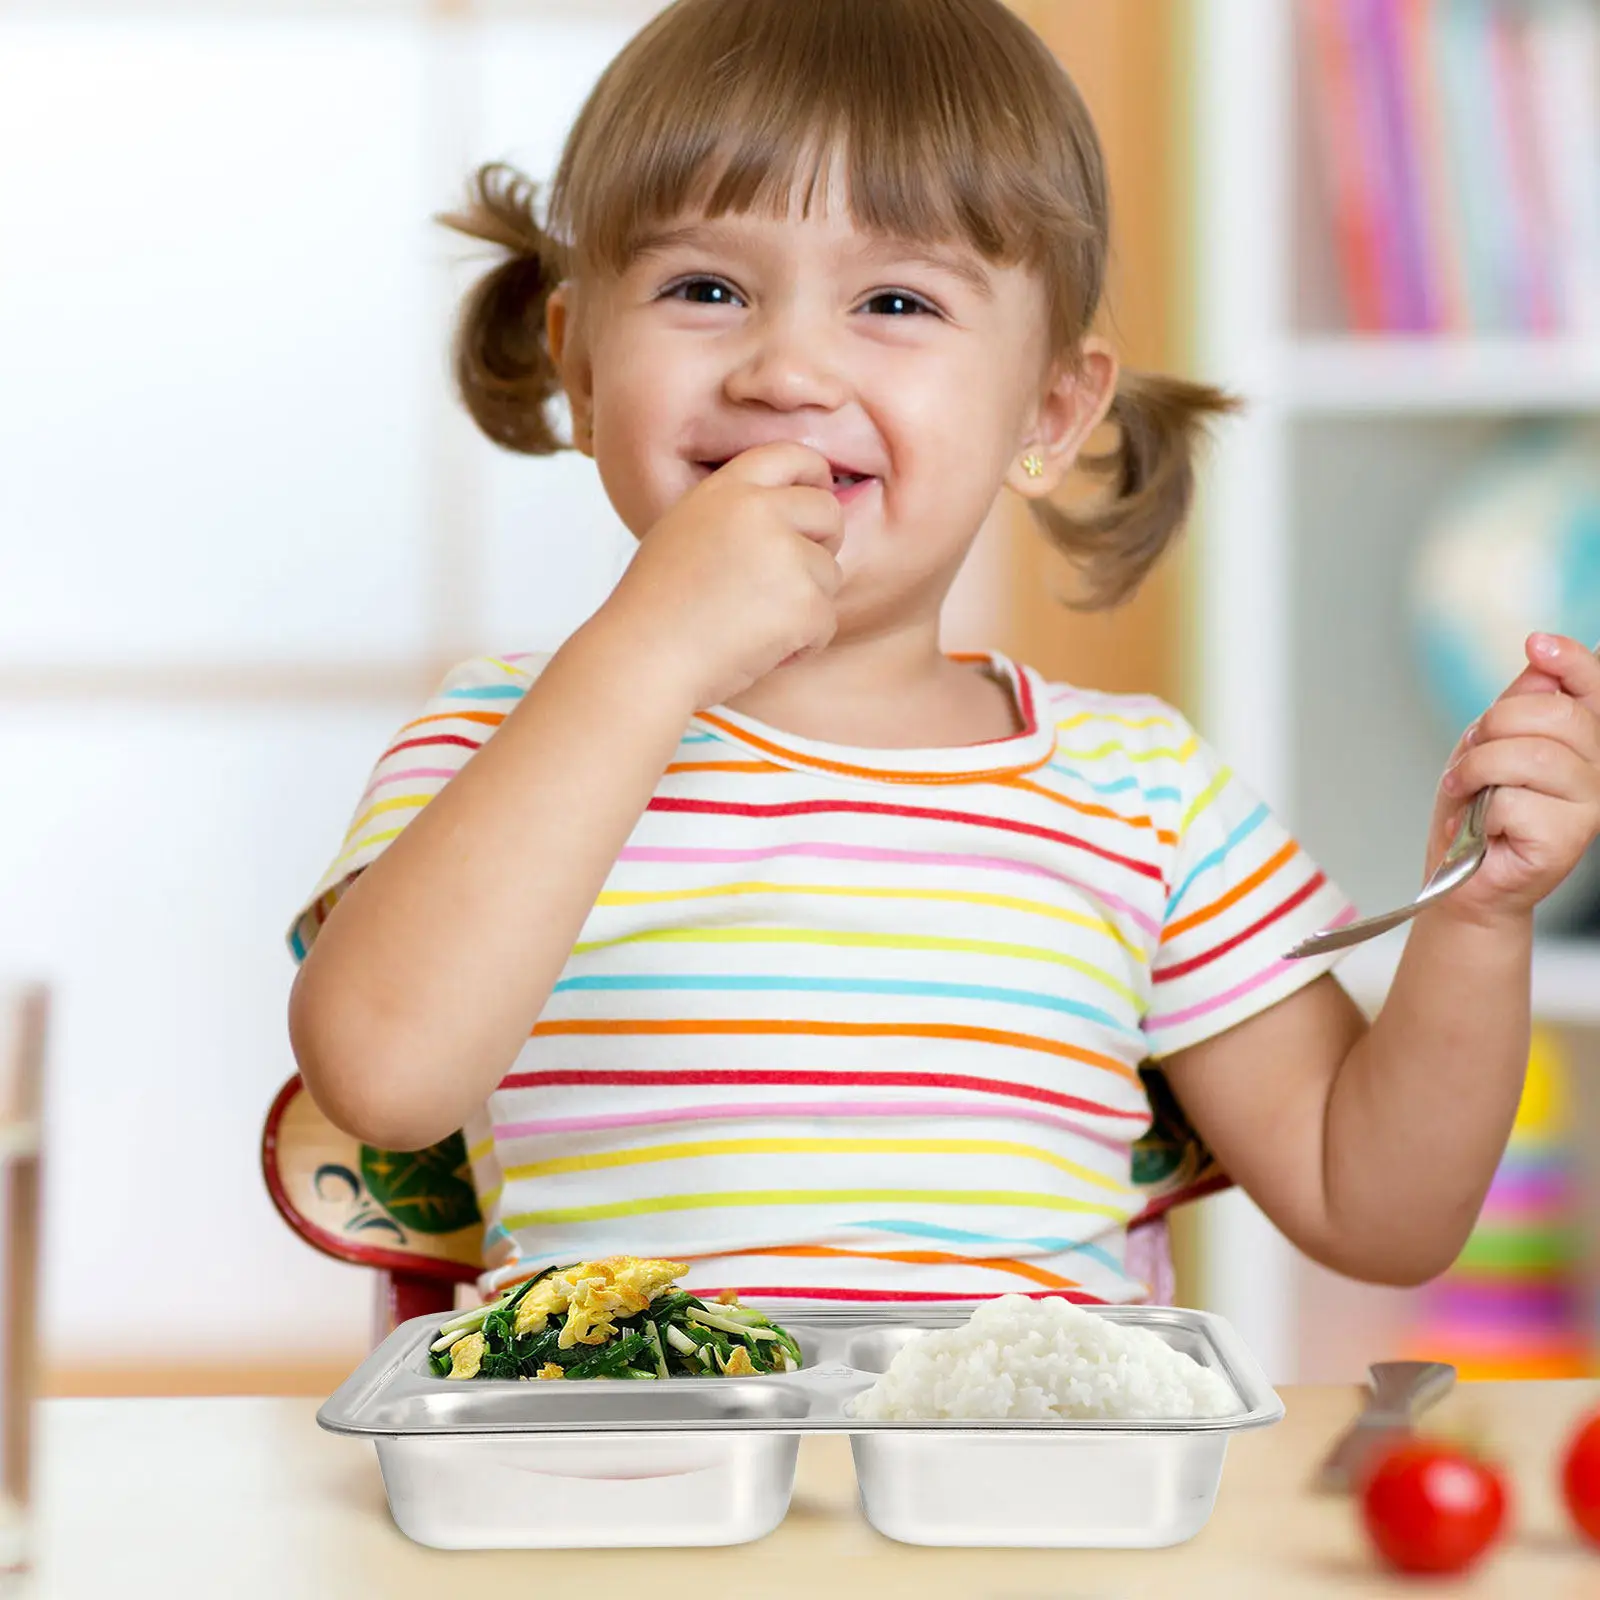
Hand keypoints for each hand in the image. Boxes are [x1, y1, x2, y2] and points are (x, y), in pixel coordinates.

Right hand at [601, 443, 844, 709]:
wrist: (644, 658)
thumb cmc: (656, 610)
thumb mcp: (684, 533)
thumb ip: (734, 517)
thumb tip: (793, 517)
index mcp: (726, 491)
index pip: (791, 455)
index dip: (815, 475)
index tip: (820, 494)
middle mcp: (758, 511)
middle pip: (828, 512)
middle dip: (822, 546)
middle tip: (790, 580)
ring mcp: (784, 554)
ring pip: (828, 573)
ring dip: (804, 605)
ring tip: (751, 625)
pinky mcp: (803, 601)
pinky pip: (825, 620)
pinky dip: (802, 644)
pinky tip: (759, 650)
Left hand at [1424, 632, 1599, 927]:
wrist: (1458, 875)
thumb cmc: (1474, 810)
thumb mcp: (1488, 742)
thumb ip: (1520, 701)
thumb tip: (1542, 654)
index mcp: (1582, 739)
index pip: (1594, 687)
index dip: (1573, 660)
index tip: (1537, 643)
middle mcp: (1598, 768)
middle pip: (1554, 715)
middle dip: (1495, 726)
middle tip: (1472, 757)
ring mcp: (1590, 804)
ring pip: (1531, 756)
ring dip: (1478, 770)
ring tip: (1467, 792)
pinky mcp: (1571, 838)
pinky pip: (1514, 801)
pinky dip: (1480, 814)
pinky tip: (1480, 831)